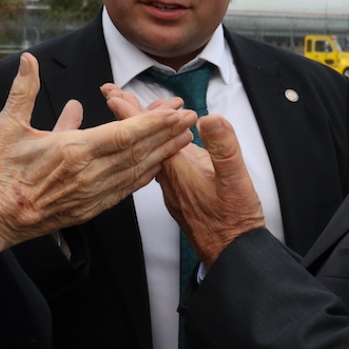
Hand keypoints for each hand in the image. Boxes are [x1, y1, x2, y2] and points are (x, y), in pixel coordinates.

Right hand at [0, 54, 196, 258]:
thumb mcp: (7, 126)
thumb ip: (23, 91)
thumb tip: (29, 60)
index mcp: (74, 152)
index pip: (124, 134)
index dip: (153, 122)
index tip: (176, 111)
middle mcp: (90, 175)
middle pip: (139, 151)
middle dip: (168, 133)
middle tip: (191, 116)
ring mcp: (92, 195)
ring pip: (137, 172)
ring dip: (163, 153)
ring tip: (184, 138)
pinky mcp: (90, 209)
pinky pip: (125, 190)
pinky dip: (145, 176)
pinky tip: (157, 167)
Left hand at [104, 86, 264, 266]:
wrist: (234, 255)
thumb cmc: (236, 221)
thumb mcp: (236, 181)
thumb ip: (223, 149)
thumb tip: (209, 119)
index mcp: (177, 171)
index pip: (145, 137)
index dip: (129, 113)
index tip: (112, 94)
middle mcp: (169, 180)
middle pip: (141, 142)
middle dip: (128, 116)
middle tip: (113, 94)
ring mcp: (173, 188)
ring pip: (149, 152)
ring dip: (141, 130)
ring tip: (134, 109)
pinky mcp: (181, 195)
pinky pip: (160, 164)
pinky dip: (155, 147)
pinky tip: (156, 146)